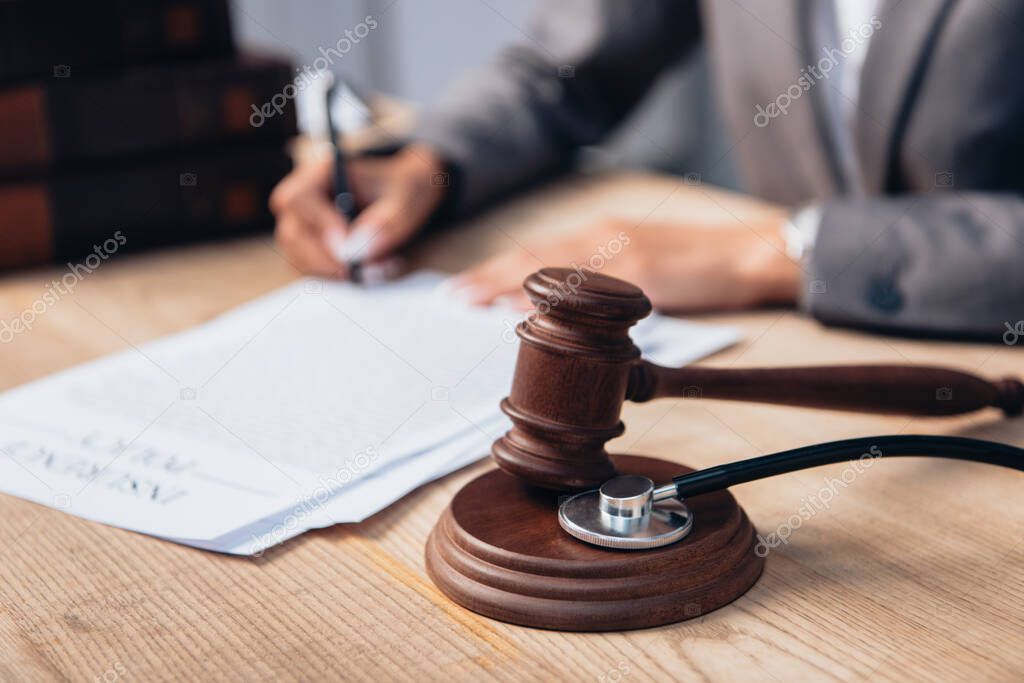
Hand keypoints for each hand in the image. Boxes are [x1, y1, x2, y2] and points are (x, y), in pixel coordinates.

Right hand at [269, 144, 448, 277]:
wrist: (405, 193)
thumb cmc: (403, 187)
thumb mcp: (406, 199)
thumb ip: (384, 222)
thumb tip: (355, 252)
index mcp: (322, 173)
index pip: (299, 200)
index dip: (320, 227)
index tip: (349, 248)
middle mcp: (304, 197)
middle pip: (291, 234)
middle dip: (326, 260)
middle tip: (364, 273)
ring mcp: (303, 223)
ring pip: (298, 256)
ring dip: (334, 272)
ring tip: (378, 269)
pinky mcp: (311, 245)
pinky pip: (311, 268)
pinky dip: (338, 276)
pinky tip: (371, 269)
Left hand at [448, 210, 800, 311]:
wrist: (749, 252)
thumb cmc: (699, 265)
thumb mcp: (644, 267)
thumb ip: (604, 285)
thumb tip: (565, 311)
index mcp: (604, 235)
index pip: (540, 253)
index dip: (501, 269)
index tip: (469, 286)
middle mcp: (604, 236)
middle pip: (534, 256)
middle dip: (489, 275)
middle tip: (453, 296)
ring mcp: (620, 251)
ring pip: (550, 266)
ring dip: (506, 282)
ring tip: (470, 299)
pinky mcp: (640, 270)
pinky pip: (585, 285)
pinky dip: (551, 295)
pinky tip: (526, 306)